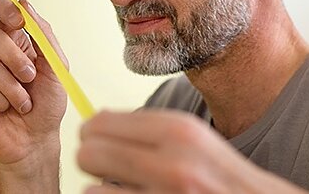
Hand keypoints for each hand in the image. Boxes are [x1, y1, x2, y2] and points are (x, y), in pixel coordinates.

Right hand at [0, 0, 68, 186]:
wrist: (36, 140)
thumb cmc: (46, 107)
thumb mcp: (56, 68)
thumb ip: (44, 36)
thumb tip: (26, 6)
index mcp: (15, 42)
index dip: (3, 8)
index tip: (18, 20)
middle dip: (14, 58)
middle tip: (29, 77)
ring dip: (11, 87)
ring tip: (22, 102)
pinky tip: (3, 107)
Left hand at [77, 110, 308, 193]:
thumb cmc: (220, 176)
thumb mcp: (193, 139)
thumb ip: (149, 128)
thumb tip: (95, 123)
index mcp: (179, 131)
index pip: (101, 122)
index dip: (91, 133)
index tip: (95, 141)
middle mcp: (171, 163)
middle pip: (89, 154)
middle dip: (90, 160)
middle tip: (102, 167)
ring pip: (92, 189)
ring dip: (101, 189)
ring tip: (122, 188)